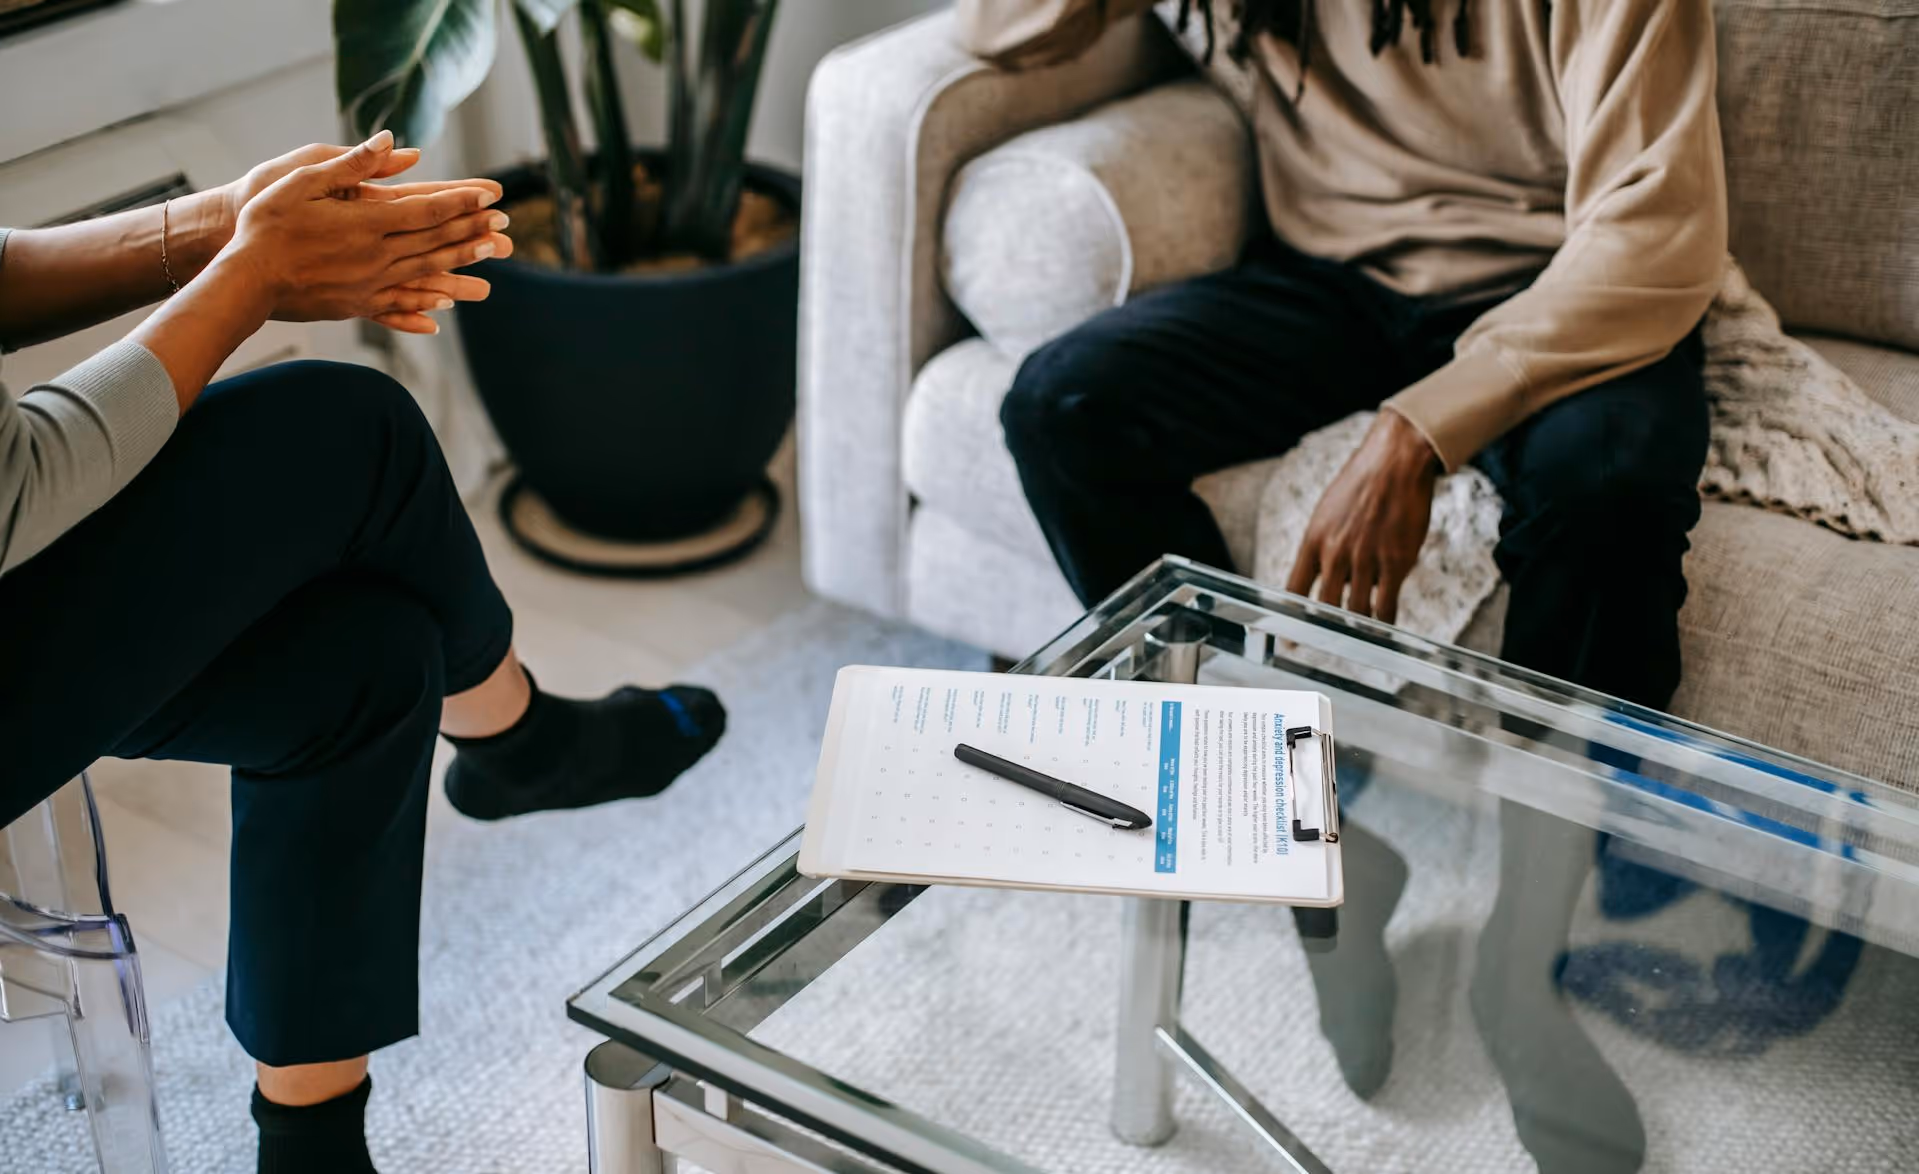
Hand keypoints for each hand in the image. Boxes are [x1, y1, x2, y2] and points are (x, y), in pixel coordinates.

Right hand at [223, 131, 514, 333]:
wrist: (243, 279)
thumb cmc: (265, 223)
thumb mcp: (303, 181)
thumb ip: (351, 163)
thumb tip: (392, 141)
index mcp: (366, 223)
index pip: (427, 210)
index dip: (462, 202)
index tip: (492, 195)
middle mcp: (375, 256)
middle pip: (435, 241)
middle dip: (473, 230)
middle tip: (505, 225)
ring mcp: (369, 284)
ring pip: (425, 272)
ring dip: (461, 263)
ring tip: (490, 256)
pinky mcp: (356, 304)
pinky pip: (399, 304)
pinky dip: (425, 303)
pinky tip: (444, 306)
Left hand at [1286, 409, 1440, 622]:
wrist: (1395, 462)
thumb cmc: (1361, 484)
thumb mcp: (1327, 512)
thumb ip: (1322, 545)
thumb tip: (1321, 575)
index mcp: (1314, 540)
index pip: (1295, 589)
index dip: (1292, 618)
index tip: (1291, 638)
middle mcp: (1336, 553)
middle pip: (1326, 607)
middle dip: (1327, 631)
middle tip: (1331, 645)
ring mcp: (1366, 559)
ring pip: (1357, 611)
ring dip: (1358, 628)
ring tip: (1360, 639)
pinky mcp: (1396, 562)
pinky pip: (1387, 604)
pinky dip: (1385, 622)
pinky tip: (1385, 628)